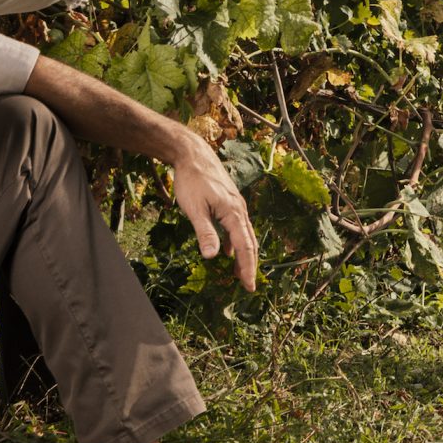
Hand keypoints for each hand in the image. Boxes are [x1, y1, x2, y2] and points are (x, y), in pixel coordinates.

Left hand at [171, 141, 258, 290]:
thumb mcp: (194, 209)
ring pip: (245, 235)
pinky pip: (237, 227)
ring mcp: (236, 205)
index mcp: (233, 213)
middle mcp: (240, 210)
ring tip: (240, 273)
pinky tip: (228, 251)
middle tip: (248, 285)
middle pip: (250, 242)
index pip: (244, 247)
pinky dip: (236, 242)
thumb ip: (204, 233)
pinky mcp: (230, 202)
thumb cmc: (192, 180)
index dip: (247, 268)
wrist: (194, 155)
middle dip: (250, 265)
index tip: (249, 287)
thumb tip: (212, 257)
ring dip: (244, 254)